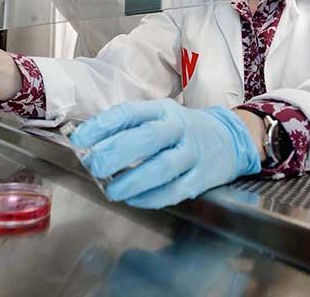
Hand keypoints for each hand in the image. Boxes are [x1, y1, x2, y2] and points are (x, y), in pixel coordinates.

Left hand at [70, 99, 260, 208]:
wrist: (230, 139)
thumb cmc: (182, 130)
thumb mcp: (159, 117)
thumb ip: (128, 128)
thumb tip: (88, 144)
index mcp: (163, 110)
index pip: (129, 113)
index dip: (102, 126)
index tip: (79, 139)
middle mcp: (179, 128)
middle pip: (147, 138)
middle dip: (117, 152)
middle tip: (94, 165)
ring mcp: (192, 153)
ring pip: (162, 167)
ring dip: (134, 180)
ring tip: (111, 189)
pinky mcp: (201, 177)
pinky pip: (175, 190)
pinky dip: (152, 197)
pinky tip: (134, 200)